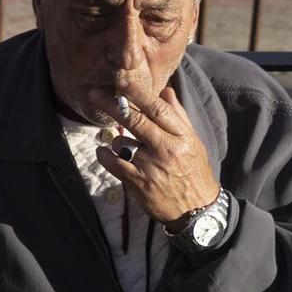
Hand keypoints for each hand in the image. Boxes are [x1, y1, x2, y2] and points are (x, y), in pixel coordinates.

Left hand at [93, 82, 220, 223]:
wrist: (197, 211)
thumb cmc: (194, 171)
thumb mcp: (193, 142)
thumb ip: (178, 116)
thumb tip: (166, 90)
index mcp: (182, 136)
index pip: (158, 108)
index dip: (137, 92)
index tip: (121, 80)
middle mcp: (167, 149)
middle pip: (136, 120)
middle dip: (112, 104)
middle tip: (94, 93)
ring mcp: (152, 166)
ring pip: (122, 141)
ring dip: (116, 141)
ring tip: (125, 147)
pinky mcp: (139, 182)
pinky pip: (113, 163)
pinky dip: (104, 155)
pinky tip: (103, 153)